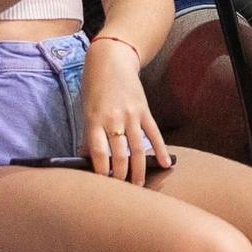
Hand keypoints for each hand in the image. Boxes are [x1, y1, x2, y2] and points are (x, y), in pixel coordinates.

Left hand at [80, 36, 172, 183]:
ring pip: (137, 148)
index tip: (102, 186)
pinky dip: (160, 149)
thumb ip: (89, 134)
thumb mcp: (86, 110)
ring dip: (139, 169)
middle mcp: (114, 119)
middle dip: (121, 175)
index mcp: (95, 120)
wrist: (112, 60)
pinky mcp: (144, 110)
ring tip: (139, 185)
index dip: (101, 171)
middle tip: (122, 191)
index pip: (98, 152)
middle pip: (119, 154)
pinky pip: (153, 133)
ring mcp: (131, 114)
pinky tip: (166, 163)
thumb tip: (88, 158)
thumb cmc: (94, 86)